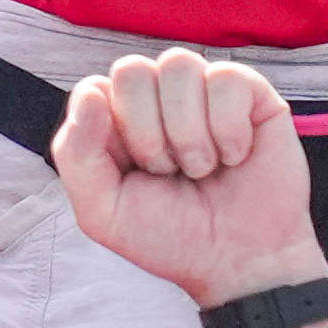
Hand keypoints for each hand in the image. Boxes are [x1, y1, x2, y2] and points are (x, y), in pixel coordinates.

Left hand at [54, 52, 327, 308]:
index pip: (94, 89)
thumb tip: (91, 95)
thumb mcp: (103, 212)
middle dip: (149, 134)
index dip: (113, 134)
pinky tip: (235, 155)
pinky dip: (229, 129)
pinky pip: (226, 78)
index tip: (137, 174)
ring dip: (189, 133)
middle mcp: (158, 96)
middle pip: (132, 70)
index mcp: (117, 118)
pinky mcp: (250, 92)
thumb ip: (77, 154)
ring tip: (204, 167)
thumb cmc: (172, 235)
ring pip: (178, 64)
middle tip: (171, 173)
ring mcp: (203, 89)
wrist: (240, 263)